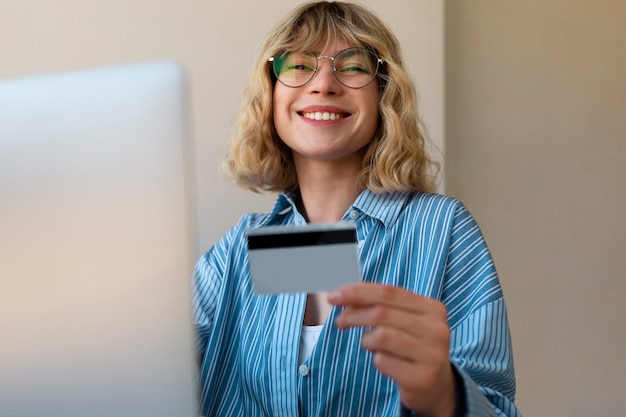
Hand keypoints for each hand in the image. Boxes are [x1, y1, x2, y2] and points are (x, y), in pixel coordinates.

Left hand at [327, 283, 456, 416]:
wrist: (437, 387)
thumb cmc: (413, 347)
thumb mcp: (404, 321)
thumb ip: (381, 306)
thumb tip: (344, 297)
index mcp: (433, 309)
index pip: (388, 292)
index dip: (357, 292)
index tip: (333, 296)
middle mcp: (436, 329)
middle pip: (381, 313)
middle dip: (353, 315)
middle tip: (340, 321)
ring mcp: (432, 354)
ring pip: (380, 336)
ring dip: (367, 340)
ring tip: (370, 345)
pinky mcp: (421, 377)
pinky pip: (382, 361)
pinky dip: (376, 360)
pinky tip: (385, 362)